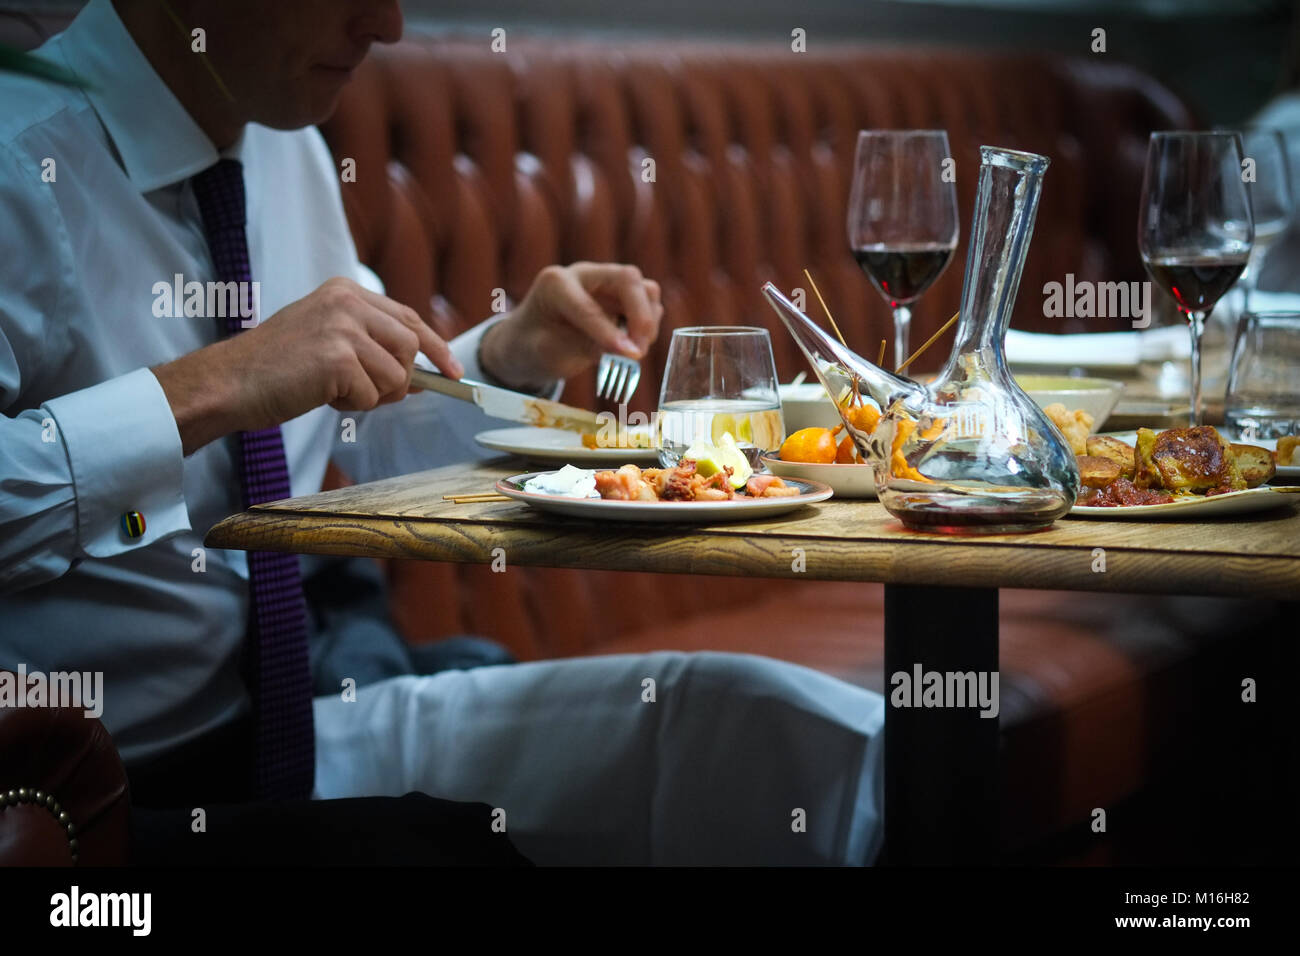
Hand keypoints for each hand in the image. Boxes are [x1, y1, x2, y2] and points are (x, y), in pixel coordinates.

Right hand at [153, 277, 461, 454]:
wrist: (231, 382)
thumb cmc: (274, 369)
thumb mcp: (326, 341)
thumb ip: (370, 346)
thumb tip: (419, 375)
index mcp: (345, 291)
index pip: (409, 318)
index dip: (436, 347)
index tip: (454, 372)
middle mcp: (347, 301)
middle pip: (410, 347)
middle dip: (400, 379)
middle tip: (371, 394)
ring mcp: (343, 327)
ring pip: (396, 375)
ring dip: (371, 395)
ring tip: (334, 390)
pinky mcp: (338, 357)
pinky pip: (372, 395)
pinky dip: (352, 405)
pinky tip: (322, 396)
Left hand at [478, 262, 662, 392]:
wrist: (530, 342)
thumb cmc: (535, 346)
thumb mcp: (550, 353)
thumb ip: (585, 348)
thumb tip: (627, 350)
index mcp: (555, 284)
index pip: (587, 306)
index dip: (609, 332)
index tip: (629, 355)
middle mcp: (584, 274)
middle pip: (628, 279)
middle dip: (640, 316)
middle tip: (640, 350)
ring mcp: (606, 282)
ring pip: (645, 289)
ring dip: (648, 321)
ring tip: (636, 350)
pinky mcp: (622, 296)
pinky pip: (649, 303)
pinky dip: (649, 325)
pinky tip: (635, 345)